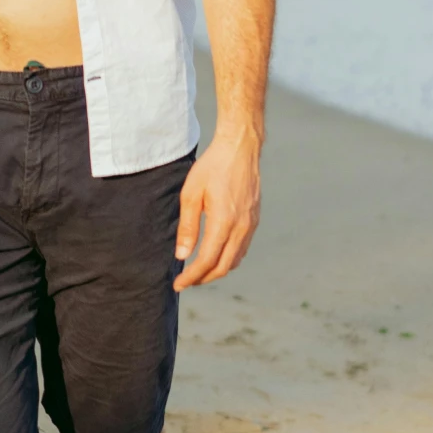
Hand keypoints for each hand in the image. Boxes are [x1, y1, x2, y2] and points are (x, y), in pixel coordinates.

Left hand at [173, 126, 260, 288]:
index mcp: (224, 222)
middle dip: (203, 278)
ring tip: (198, 271)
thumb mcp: (191, 194)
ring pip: (235, 260)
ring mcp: (251, 225)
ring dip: (216, 270)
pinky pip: (242, 248)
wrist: (240, 148)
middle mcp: (241, 227)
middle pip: (223, 267)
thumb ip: (187, 227)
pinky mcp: (254, 220)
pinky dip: (228, 258)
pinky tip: (216, 255)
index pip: (207, 261)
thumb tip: (182, 255)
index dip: (192, 276)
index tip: (178, 284)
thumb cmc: (212, 167)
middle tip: (186, 281)